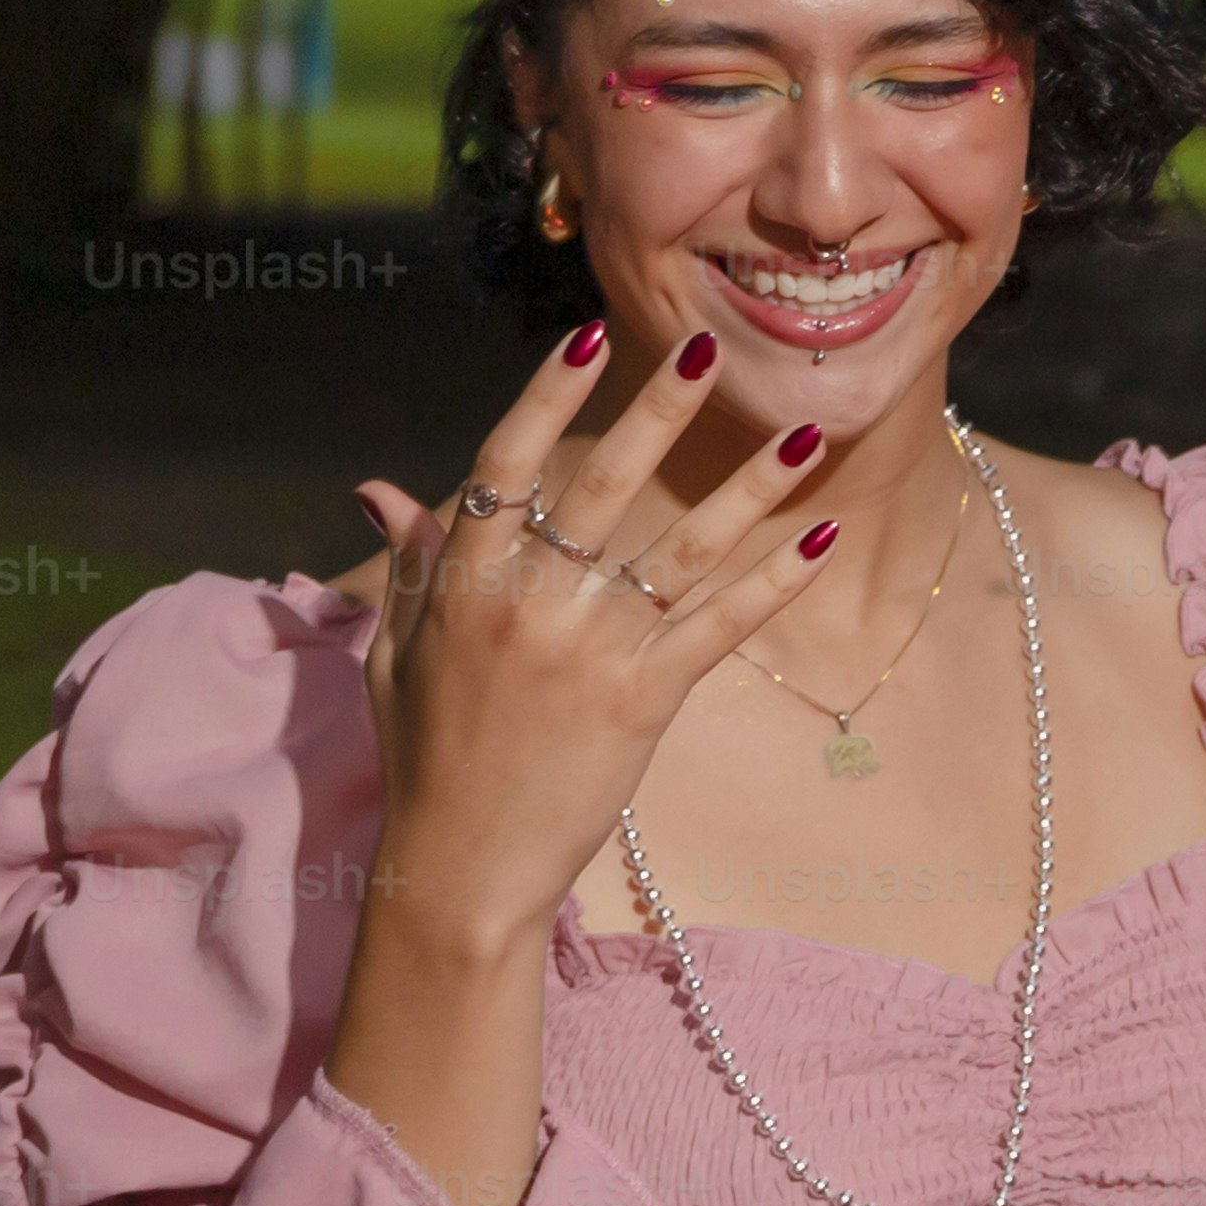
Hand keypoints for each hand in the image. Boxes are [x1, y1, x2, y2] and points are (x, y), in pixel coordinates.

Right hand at [344, 327, 848, 964]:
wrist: (462, 868)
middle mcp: (529, 605)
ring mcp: (592, 652)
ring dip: (751, 488)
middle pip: (604, 486)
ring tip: (805, 431)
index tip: (588, 337)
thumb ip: (411, 569)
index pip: (505, 465)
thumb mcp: (394, 657)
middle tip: (708, 350)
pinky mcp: (645, 699)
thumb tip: (381, 489)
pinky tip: (824, 535)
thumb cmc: (425, 759)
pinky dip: (776, 581)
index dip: (547, 396)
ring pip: (684, 548)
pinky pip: (722, 625)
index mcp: (463, 586)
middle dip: (659, 413)